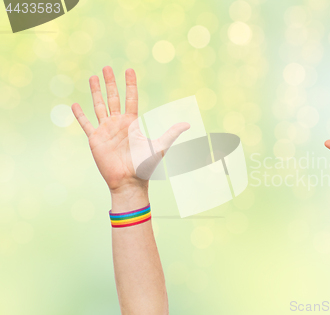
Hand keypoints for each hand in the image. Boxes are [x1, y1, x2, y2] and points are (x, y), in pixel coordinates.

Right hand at [71, 66, 189, 194]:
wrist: (130, 181)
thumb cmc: (145, 166)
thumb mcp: (159, 147)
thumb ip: (171, 134)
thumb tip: (187, 124)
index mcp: (132, 123)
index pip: (131, 98)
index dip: (130, 84)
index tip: (129, 70)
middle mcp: (118, 123)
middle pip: (113, 97)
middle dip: (110, 82)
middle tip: (106, 67)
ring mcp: (106, 130)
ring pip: (99, 106)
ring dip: (95, 92)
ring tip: (93, 77)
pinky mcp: (95, 139)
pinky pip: (86, 124)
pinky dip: (80, 115)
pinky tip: (74, 104)